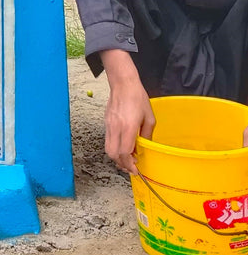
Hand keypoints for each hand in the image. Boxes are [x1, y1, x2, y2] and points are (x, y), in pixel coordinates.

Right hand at [101, 51, 153, 172]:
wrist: (123, 83)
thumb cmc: (138, 98)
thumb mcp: (149, 118)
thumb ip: (147, 135)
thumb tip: (145, 147)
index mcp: (128, 127)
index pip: (124, 152)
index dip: (129, 164)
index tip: (136, 170)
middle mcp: (116, 128)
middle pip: (113, 154)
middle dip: (122, 164)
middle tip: (131, 167)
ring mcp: (109, 125)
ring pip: (108, 148)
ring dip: (117, 157)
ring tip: (127, 158)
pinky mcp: (106, 122)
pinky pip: (108, 139)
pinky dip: (114, 147)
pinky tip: (122, 145)